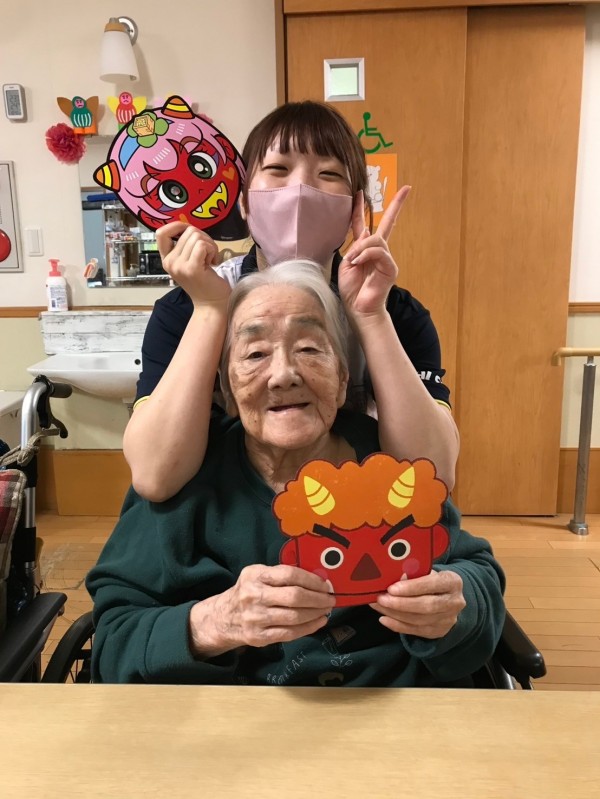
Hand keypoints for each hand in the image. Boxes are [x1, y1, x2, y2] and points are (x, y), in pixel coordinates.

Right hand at [156, 221, 229, 306]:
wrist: (212, 305)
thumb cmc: (205, 282)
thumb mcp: (189, 262)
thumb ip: (186, 247)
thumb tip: (190, 227)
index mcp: (166, 259)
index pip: (161, 233)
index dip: (177, 226)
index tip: (191, 232)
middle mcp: (170, 262)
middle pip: (188, 231)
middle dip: (204, 238)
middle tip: (209, 254)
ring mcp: (179, 266)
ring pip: (197, 236)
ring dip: (210, 245)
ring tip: (211, 260)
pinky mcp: (192, 268)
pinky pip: (203, 245)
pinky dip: (213, 250)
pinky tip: (214, 262)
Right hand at [192, 565, 334, 651]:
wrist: (224, 618)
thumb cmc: (248, 592)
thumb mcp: (257, 575)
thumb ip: (281, 575)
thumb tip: (317, 578)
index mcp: (255, 575)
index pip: (289, 574)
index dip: (311, 579)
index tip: (325, 584)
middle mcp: (254, 595)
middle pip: (294, 597)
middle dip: (318, 598)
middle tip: (331, 599)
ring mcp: (256, 618)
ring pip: (294, 617)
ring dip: (316, 614)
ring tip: (326, 610)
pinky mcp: (259, 637)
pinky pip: (290, 633)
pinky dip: (308, 628)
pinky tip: (318, 622)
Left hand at [338, 187, 410, 317]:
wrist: (358, 309)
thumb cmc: (351, 289)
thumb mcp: (346, 264)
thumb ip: (354, 248)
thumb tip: (366, 236)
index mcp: (363, 249)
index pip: (363, 224)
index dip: (361, 208)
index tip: (360, 192)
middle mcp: (377, 251)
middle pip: (387, 223)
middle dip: (397, 206)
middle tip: (406, 189)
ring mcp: (386, 258)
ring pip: (376, 239)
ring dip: (361, 248)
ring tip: (353, 261)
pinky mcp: (391, 267)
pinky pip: (379, 252)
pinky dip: (366, 255)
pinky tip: (357, 262)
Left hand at [370, 569, 464, 638]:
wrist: (447, 597)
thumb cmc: (432, 581)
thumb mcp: (427, 572)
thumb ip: (414, 573)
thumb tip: (398, 576)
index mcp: (452, 582)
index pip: (432, 584)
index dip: (412, 587)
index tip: (392, 588)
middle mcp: (454, 602)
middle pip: (426, 606)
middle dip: (400, 603)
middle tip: (381, 598)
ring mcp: (448, 619)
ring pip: (419, 620)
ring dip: (395, 614)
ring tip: (378, 606)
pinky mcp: (439, 631)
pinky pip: (415, 631)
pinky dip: (397, 625)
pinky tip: (384, 619)